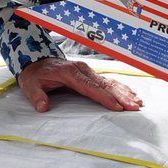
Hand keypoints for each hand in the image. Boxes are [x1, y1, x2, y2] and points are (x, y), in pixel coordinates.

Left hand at [17, 57, 141, 112]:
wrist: (36, 61)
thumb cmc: (35, 75)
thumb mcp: (30, 85)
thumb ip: (37, 96)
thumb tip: (43, 106)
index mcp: (69, 72)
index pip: (89, 86)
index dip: (104, 97)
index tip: (116, 106)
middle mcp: (81, 70)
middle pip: (103, 84)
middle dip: (120, 96)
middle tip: (134, 107)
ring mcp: (87, 71)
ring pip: (108, 82)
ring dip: (123, 92)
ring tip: (137, 102)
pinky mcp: (89, 74)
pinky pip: (107, 80)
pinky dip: (120, 87)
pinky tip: (131, 94)